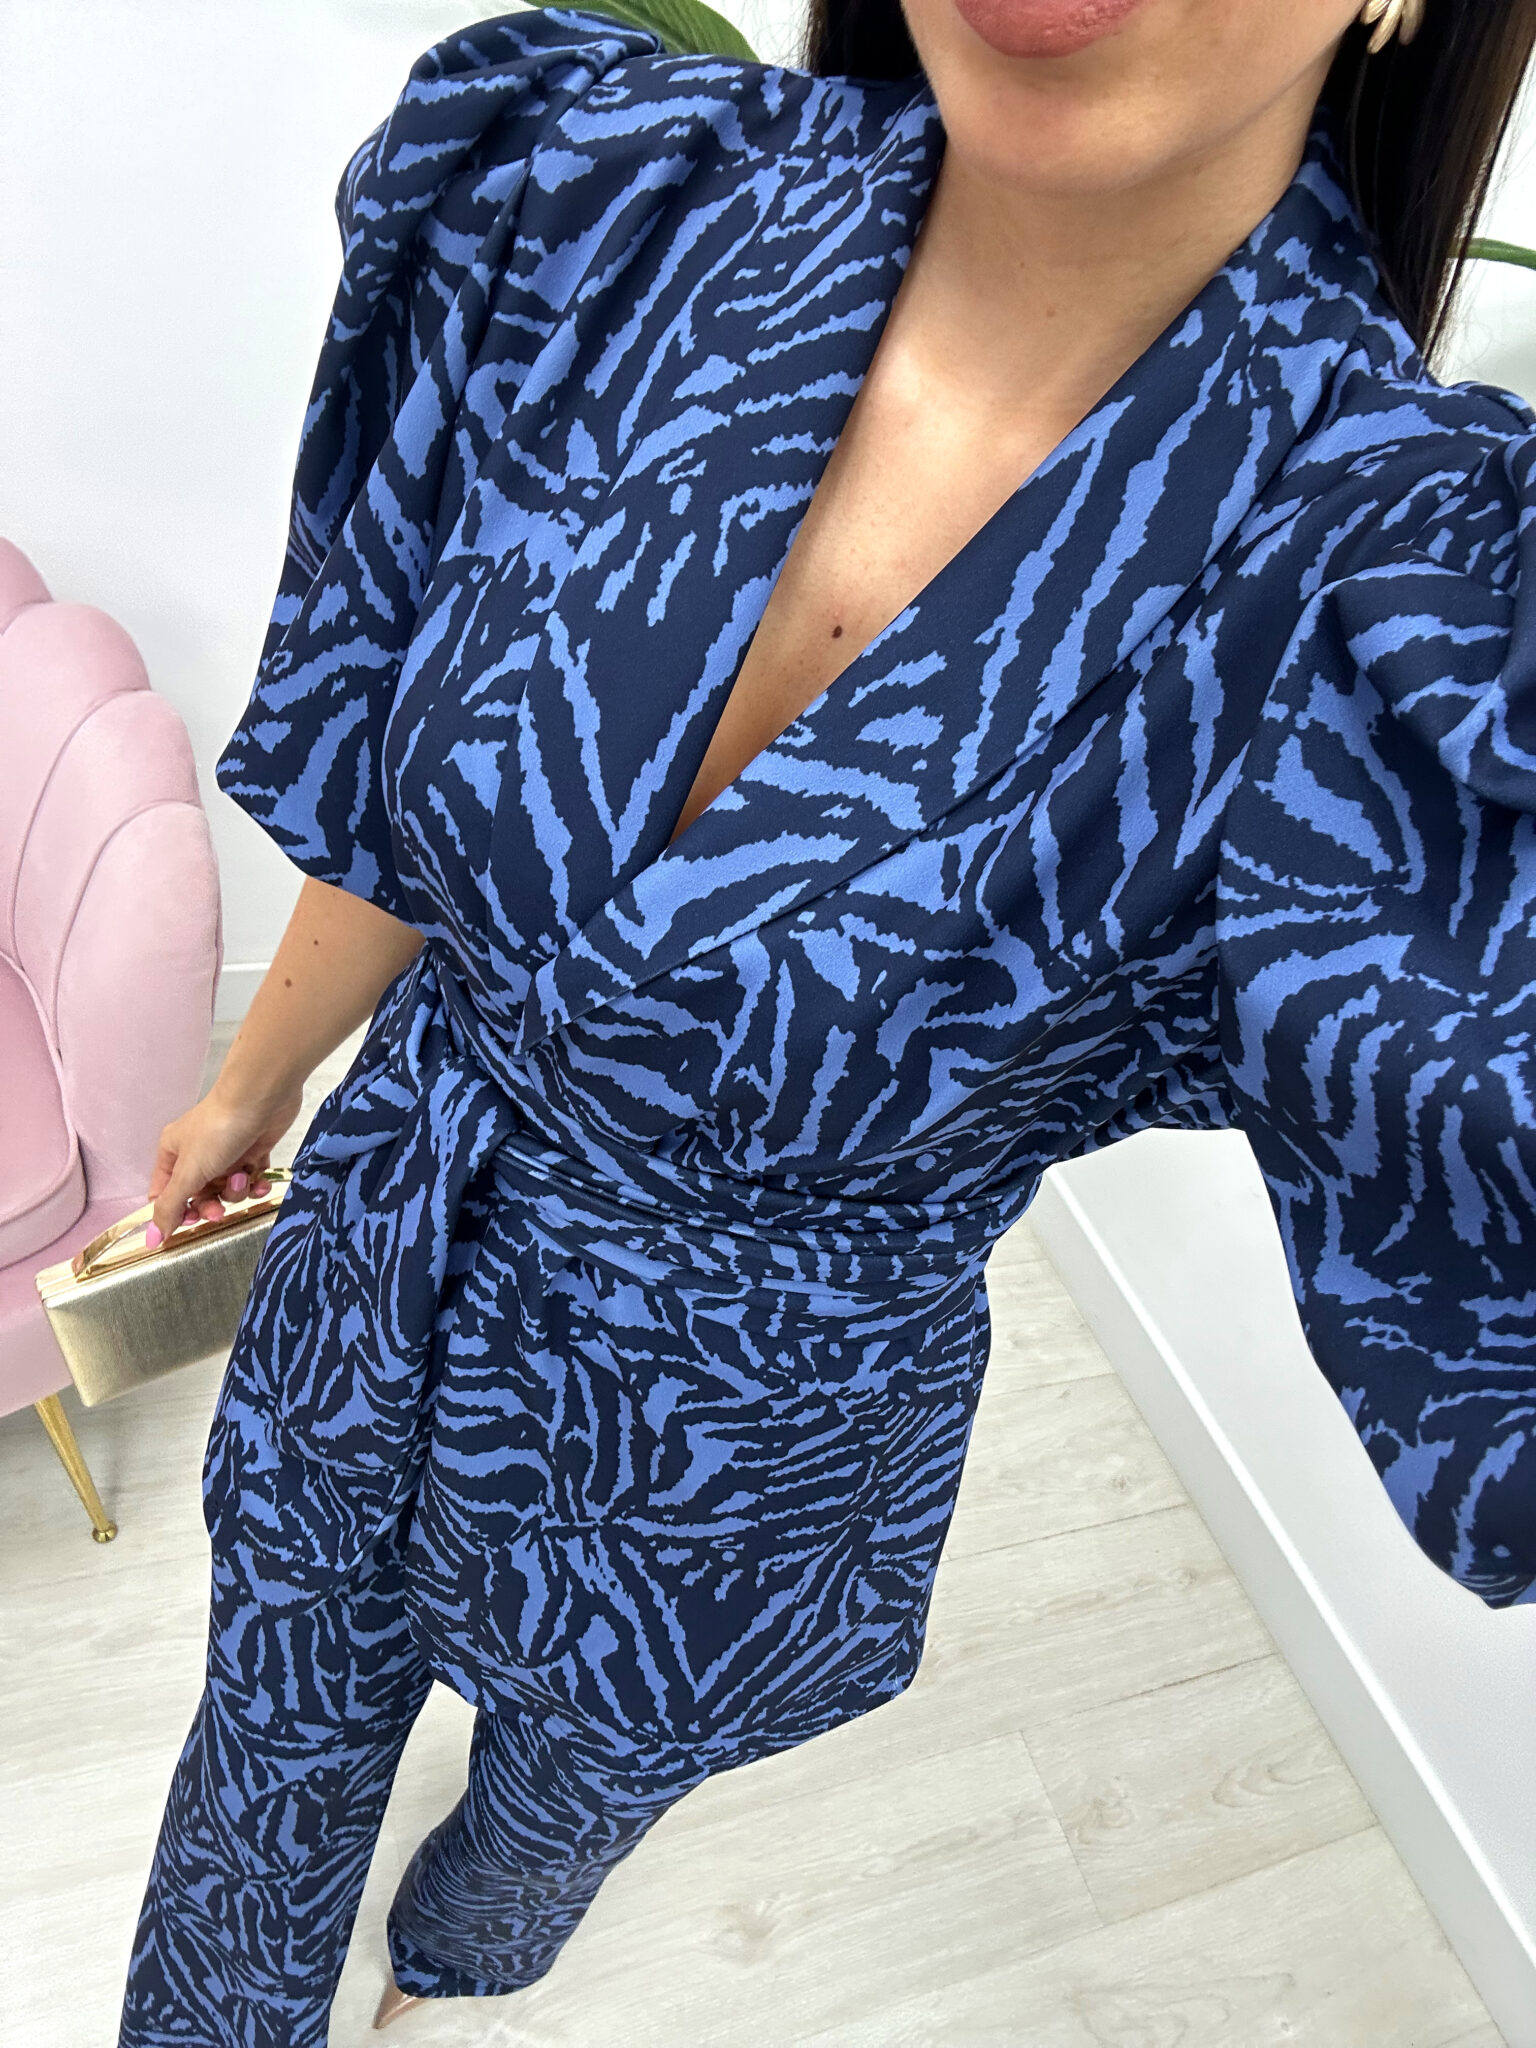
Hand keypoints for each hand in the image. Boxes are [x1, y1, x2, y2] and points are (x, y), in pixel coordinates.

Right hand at [144, 1079, 303, 1246]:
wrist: (261, 1097)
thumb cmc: (219, 1130)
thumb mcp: (189, 1172)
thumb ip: (171, 1207)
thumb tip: (153, 1238)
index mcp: (172, 1153)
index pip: (165, 1194)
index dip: (177, 1212)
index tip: (191, 1222)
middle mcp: (197, 1153)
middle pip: (198, 1196)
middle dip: (211, 1205)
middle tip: (219, 1210)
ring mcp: (226, 1153)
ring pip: (227, 1189)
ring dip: (236, 1189)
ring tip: (243, 1174)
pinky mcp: (252, 1151)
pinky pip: (251, 1179)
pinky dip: (256, 1183)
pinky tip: (261, 1180)